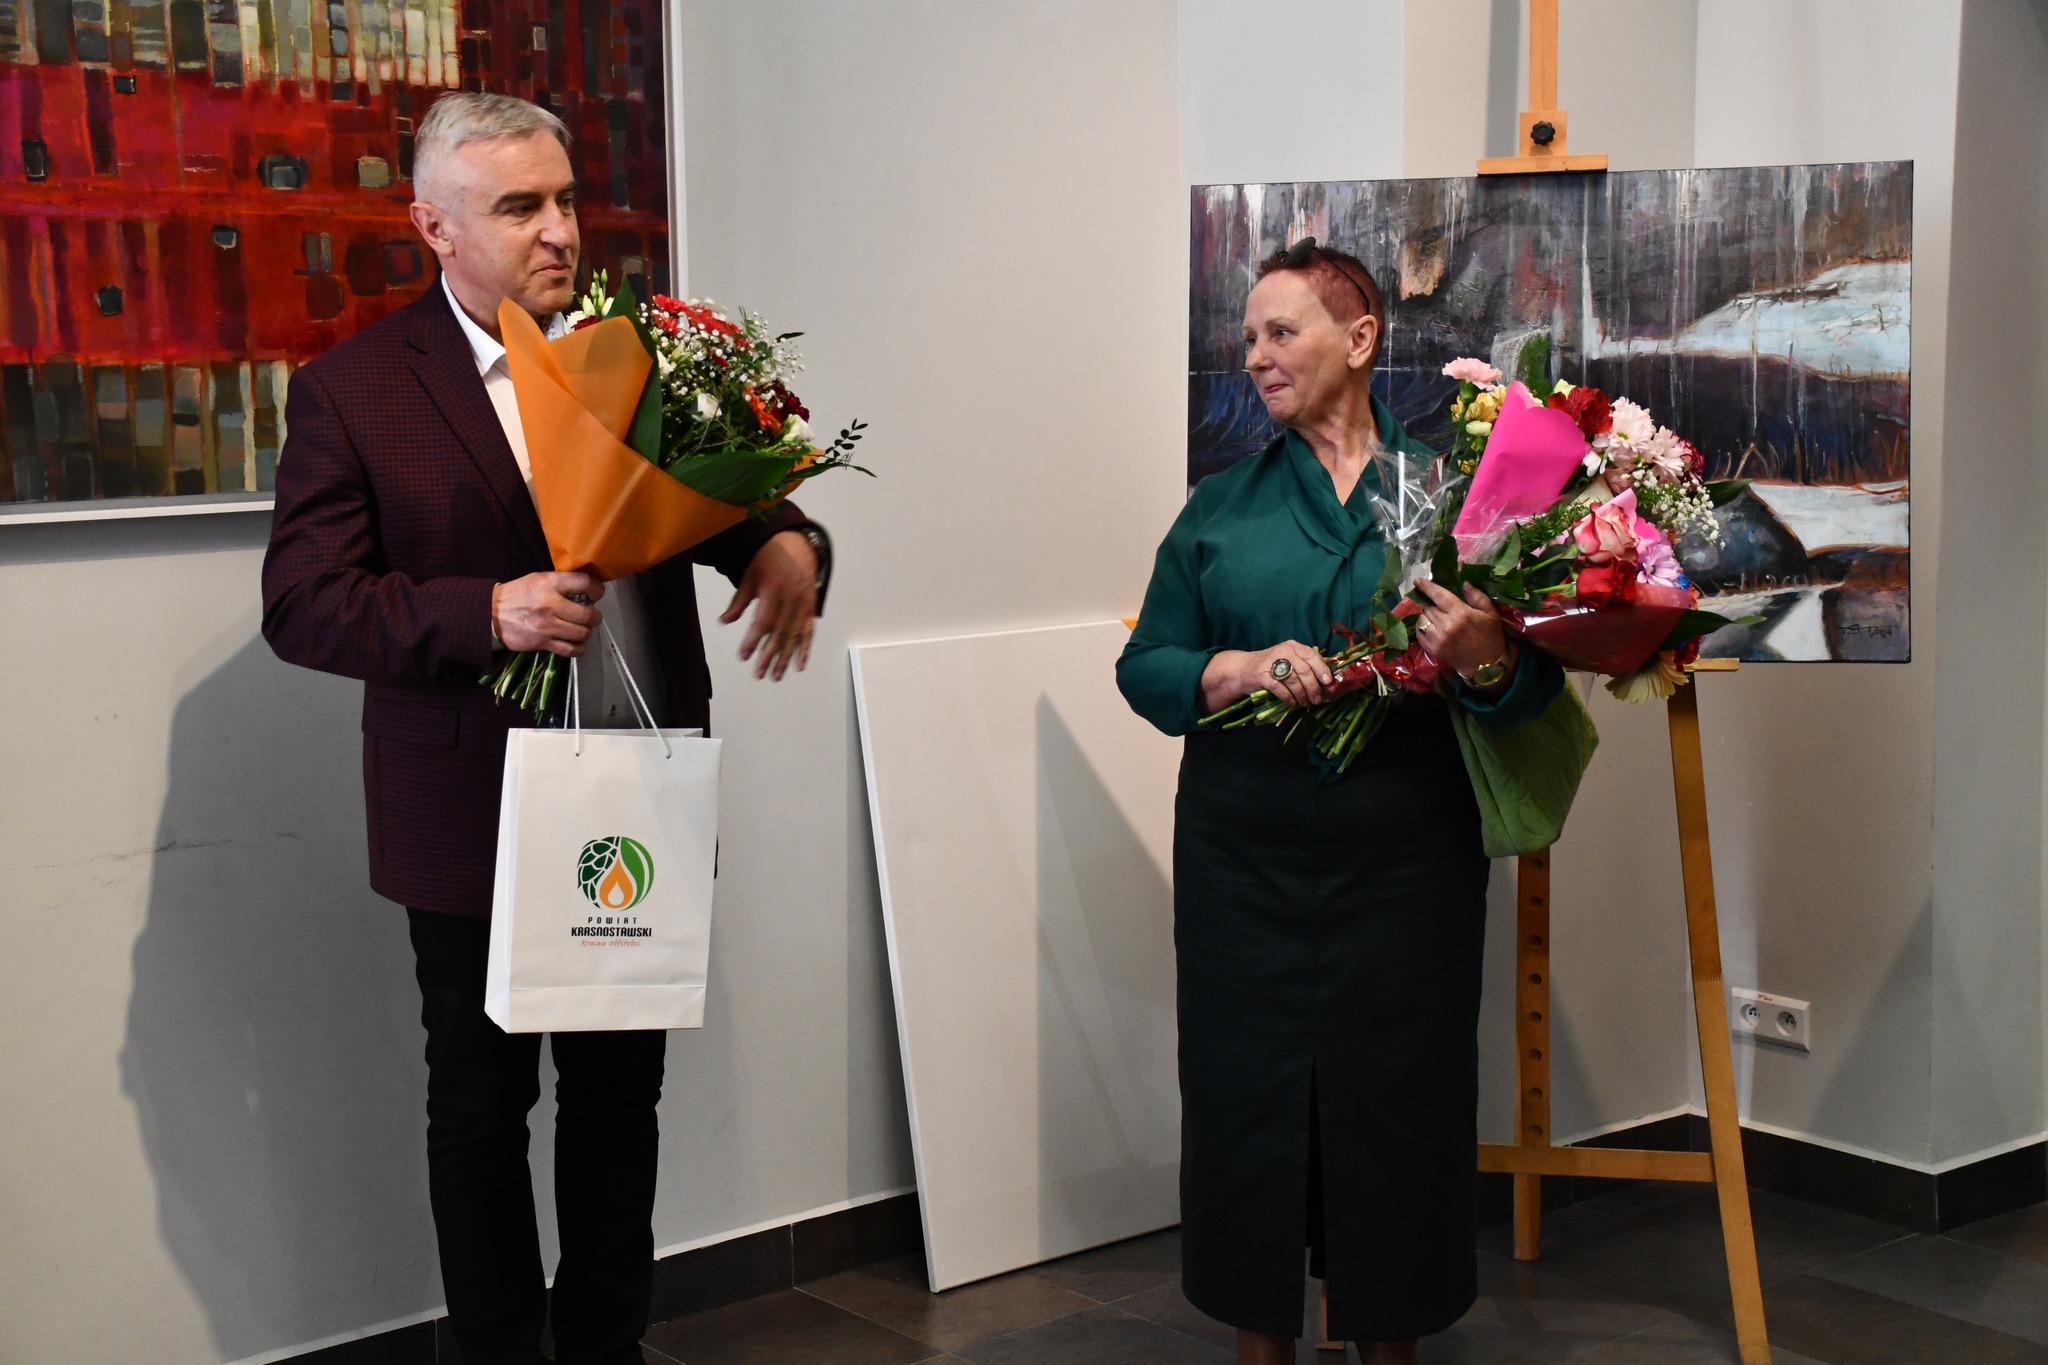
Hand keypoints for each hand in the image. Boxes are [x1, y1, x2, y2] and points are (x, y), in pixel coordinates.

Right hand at [492, 572, 605, 655]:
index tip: (596, 594)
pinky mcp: (543, 642)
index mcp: (550, 584)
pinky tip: (575, 643)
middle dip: (595, 617)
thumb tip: (585, 588)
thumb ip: (560, 582)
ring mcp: (547, 625)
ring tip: (581, 629)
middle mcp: (551, 604)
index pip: (585, 583)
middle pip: (588, 615)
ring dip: (586, 632)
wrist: (490, 614)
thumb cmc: (517, 594)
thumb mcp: (538, 579)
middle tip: (590, 616)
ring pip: (582, 634)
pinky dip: (578, 648)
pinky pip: (570, 650)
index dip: (597, 589)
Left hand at [720, 530, 818, 680]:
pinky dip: (805, 650)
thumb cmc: (768, 560)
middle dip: (769, 656)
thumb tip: (724, 622)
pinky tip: (799, 665)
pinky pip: (809, 632)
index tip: (743, 656)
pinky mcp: (811, 608)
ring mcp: (804, 605)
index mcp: (774, 591)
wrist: (796, 545)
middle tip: (759, 674)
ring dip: (785, 658)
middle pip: (780, 633)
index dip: (753, 641)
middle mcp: (791, 600)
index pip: (763, 622)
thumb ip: (739, 602)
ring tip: (776, 676)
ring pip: (794, 636)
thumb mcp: (749, 577)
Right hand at [1201, 641, 1333, 711]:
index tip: (1328, 682)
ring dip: (1302, 695)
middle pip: (1304, 671)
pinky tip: (1292, 702)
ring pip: (1293, 681)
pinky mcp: (1262, 676)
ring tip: (1304, 703)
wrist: (1244, 669)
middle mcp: (1283, 651)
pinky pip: (1280, 689)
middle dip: (1313, 688)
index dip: (1321, 669)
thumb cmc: (1272, 666)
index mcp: (1293, 646)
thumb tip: (1326, 682)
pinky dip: (1289, 698)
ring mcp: (1271, 663)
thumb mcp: (1289, 660)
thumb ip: (1305, 666)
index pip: (1312, 656)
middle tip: (1317, 700)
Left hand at [1414, 579, 1515, 689]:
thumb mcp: (1490, 613)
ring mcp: (1437, 638)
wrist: (1485, 664)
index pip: (1439, 595)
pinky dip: (1423, 627)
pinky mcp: (1432, 649)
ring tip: (1437, 617)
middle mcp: (1446, 625)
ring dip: (1427, 615)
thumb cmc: (1489, 636)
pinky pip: (1419, 633)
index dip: (1427, 586)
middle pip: (1429, 607)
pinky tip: (1432, 627)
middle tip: (1440, 607)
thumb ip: (1476, 596)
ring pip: (1422, 619)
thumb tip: (1463, 582)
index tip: (1418, 581)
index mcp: (1460, 614)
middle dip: (1432, 604)